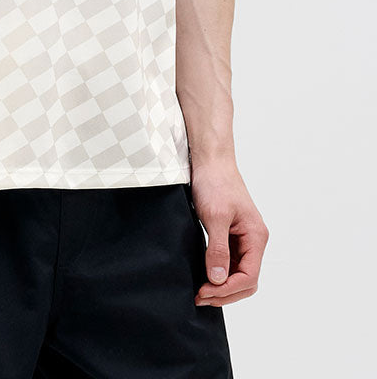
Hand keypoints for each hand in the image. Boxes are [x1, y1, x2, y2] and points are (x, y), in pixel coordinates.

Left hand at [188, 159, 268, 307]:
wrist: (210, 161)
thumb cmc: (216, 182)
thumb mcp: (215, 216)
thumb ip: (218, 250)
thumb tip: (218, 279)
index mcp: (256, 237)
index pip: (248, 277)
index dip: (227, 290)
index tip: (205, 291)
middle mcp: (253, 240)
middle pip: (246, 281)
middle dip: (225, 293)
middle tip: (201, 296)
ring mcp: (243, 239)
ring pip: (238, 274)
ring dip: (222, 286)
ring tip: (202, 291)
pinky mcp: (231, 236)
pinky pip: (230, 263)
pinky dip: (219, 274)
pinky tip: (204, 276)